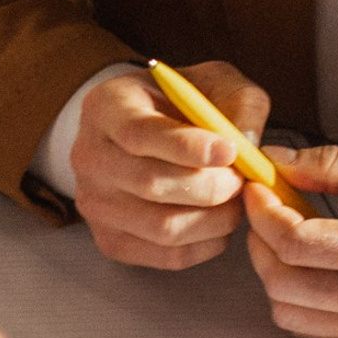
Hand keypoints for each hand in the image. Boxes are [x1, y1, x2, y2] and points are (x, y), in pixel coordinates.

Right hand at [67, 61, 269, 270]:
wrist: (144, 131)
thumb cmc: (180, 105)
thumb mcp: (214, 82)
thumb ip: (239, 103)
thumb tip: (249, 145)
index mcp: (106, 107)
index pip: (139, 134)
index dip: (187, 147)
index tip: (230, 151)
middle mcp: (89, 156)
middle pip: (151, 184)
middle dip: (212, 187)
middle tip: (242, 180)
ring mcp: (94, 203)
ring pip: (162, 227)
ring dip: (214, 219)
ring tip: (235, 201)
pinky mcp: (110, 239)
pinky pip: (167, 255)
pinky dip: (206, 244)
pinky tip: (218, 222)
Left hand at [242, 144, 337, 337]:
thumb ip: (331, 165)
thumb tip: (276, 162)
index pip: (294, 242)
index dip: (262, 213)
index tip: (258, 190)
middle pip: (280, 282)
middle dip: (260, 242)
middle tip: (266, 213)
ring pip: (287, 313)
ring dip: (274, 275)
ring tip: (290, 242)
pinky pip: (310, 330)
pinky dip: (296, 300)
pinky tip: (310, 269)